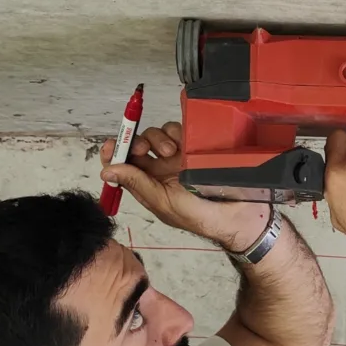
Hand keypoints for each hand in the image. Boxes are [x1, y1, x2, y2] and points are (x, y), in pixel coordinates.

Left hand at [101, 121, 269, 250]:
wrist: (238, 213)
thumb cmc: (201, 216)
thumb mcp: (164, 203)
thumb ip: (137, 184)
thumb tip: (107, 170)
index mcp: (148, 185)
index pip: (123, 165)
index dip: (114, 153)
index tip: (112, 146)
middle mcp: (160, 169)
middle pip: (138, 145)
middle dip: (137, 142)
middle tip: (144, 149)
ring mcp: (178, 157)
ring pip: (157, 134)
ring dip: (159, 139)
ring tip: (173, 153)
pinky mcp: (194, 146)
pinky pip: (177, 130)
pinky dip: (176, 132)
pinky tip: (184, 145)